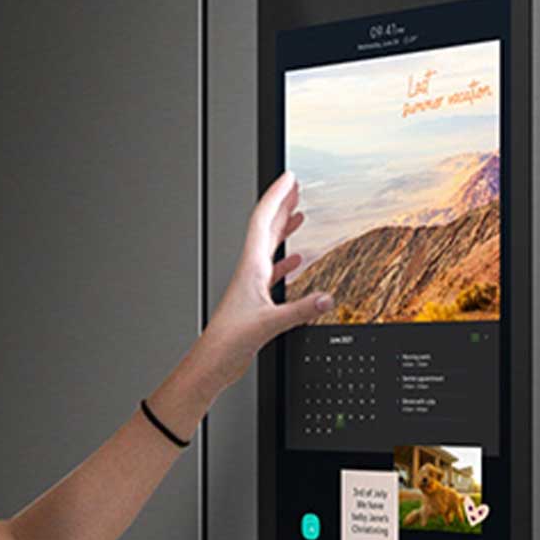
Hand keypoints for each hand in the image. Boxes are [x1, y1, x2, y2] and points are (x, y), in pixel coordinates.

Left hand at [196, 171, 334, 392]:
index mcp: (250, 268)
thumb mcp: (269, 324)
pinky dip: (285, 261)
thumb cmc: (228, 341)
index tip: (288, 178)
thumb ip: (300, 311)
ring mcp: (250, 284)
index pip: (263, 221)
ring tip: (297, 213)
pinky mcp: (254, 300)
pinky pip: (272, 271)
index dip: (277, 197)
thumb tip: (327, 298)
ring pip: (269, 247)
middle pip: (266, 228)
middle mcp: (249, 271)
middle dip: (281, 204)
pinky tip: (296, 260)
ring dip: (283, 228)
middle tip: (294, 186)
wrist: (212, 361)